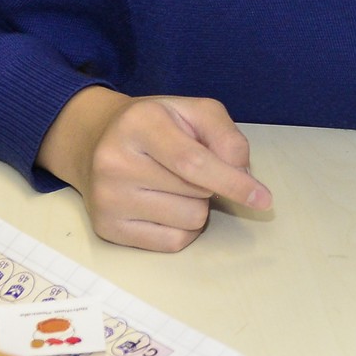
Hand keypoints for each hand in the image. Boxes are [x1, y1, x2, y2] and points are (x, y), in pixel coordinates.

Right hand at [37, 87, 268, 252]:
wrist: (94, 141)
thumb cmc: (155, 125)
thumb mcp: (192, 111)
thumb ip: (225, 135)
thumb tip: (242, 175)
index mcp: (140, 123)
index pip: (195, 163)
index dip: (233, 182)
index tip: (262, 198)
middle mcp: (115, 162)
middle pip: (197, 194)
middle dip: (211, 184)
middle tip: (188, 167)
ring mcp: (108, 198)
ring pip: (189, 221)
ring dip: (196, 206)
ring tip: (172, 185)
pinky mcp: (107, 228)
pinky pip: (172, 243)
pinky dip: (182, 228)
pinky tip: (163, 205)